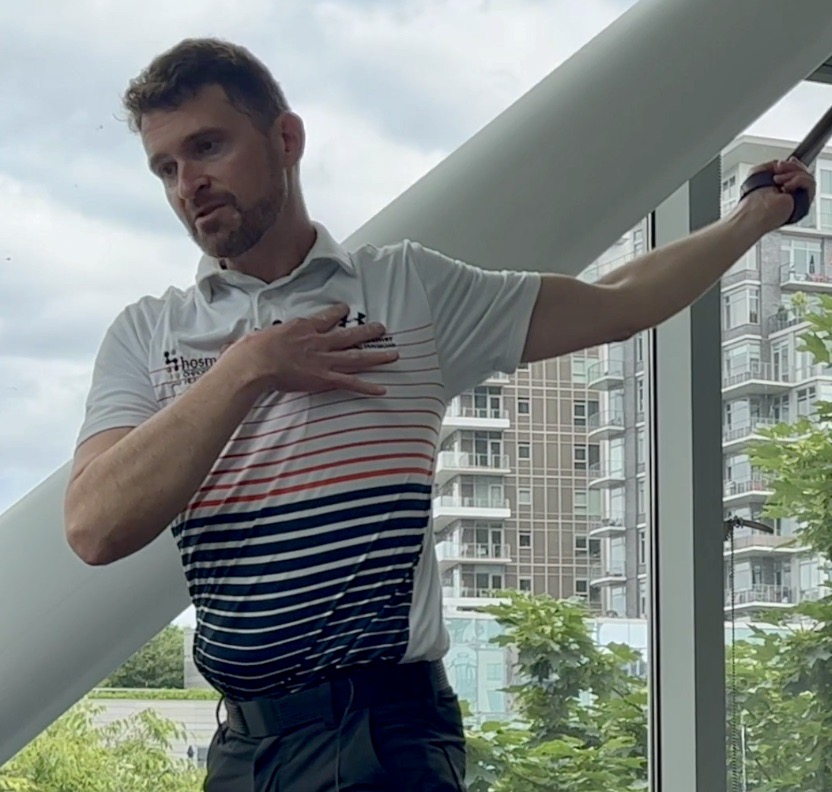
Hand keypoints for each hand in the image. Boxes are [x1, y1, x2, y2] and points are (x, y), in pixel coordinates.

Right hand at [220, 303, 398, 395]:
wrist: (253, 364)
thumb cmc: (248, 352)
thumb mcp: (254, 337)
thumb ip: (257, 340)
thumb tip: (235, 344)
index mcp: (300, 328)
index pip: (323, 318)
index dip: (336, 314)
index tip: (345, 310)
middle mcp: (317, 340)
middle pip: (347, 334)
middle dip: (366, 331)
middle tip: (382, 328)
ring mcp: (322, 359)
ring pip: (356, 356)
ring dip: (376, 355)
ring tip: (394, 354)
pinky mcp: (324, 378)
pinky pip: (350, 383)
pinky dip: (367, 386)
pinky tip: (383, 388)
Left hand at [742, 158, 815, 230]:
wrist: (753, 212)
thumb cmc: (750, 198)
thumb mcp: (758, 171)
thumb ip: (772, 164)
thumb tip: (783, 163)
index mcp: (779, 187)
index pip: (794, 172)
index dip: (792, 165)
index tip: (781, 163)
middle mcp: (789, 193)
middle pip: (802, 172)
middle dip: (791, 166)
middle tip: (778, 169)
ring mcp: (797, 197)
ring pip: (807, 176)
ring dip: (792, 173)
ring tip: (777, 180)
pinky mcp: (804, 202)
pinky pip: (810, 183)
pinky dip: (799, 180)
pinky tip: (786, 186)